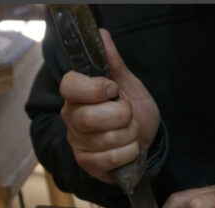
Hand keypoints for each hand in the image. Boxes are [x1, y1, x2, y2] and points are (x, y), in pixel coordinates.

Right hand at [59, 28, 159, 183]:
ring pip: (105, 140)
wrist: (145, 140)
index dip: (94, 89)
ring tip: (130, 132)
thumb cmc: (133, 110)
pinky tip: (129, 149)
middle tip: (128, 114)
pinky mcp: (88, 165)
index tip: (112, 90)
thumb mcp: (129, 84)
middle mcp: (71, 118)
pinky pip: (112, 159)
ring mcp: (78, 144)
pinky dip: (130, 153)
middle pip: (88, 118)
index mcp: (76, 94)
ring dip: (130, 135)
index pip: (69, 86)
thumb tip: (102, 34)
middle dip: (121, 116)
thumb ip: (114, 63)